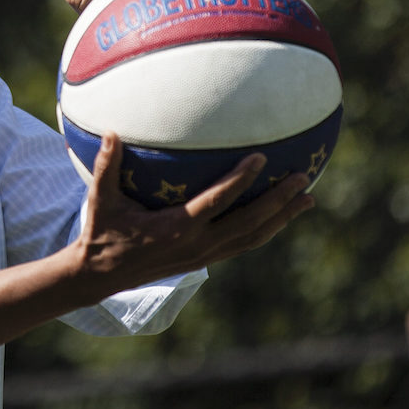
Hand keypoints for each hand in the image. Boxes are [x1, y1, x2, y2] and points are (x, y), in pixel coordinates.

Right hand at [72, 132, 312, 295]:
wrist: (101, 276)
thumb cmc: (101, 231)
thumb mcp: (100, 200)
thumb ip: (106, 166)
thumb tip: (111, 133)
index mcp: (176, 228)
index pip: (218, 202)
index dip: (241, 181)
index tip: (261, 159)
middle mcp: (197, 244)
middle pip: (249, 223)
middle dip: (279, 201)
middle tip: (304, 179)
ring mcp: (204, 255)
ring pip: (253, 237)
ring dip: (282, 218)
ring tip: (308, 199)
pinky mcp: (204, 260)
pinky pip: (243, 243)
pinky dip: (266, 228)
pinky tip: (280, 215)